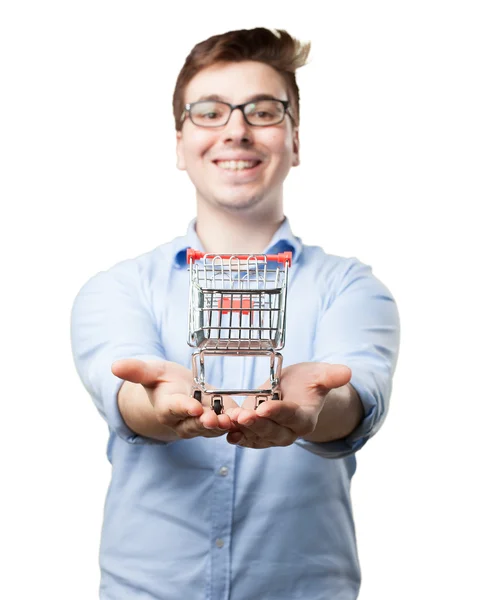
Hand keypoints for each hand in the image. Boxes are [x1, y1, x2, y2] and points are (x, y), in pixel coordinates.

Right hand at [112, 358, 239, 439]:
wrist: (173, 395)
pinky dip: (238, 423)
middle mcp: (184, 420)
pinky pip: (228, 425)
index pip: (175, 409)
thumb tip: (114, 366)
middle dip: (206, 422)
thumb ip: (137, 371)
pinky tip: (248, 418)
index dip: (184, 409)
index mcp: (167, 407)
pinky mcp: (217, 421)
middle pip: (195, 424)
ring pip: (213, 428)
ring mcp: (201, 424)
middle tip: (217, 419)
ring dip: (225, 425)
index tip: (193, 407)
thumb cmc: (160, 382)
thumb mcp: (150, 372)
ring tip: (236, 420)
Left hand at [225, 362, 351, 448]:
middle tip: (243, 416)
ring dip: (243, 430)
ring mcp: (272, 434)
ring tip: (231, 420)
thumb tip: (347, 372)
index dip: (278, 412)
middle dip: (257, 424)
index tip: (265, 407)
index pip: (291, 416)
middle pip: (273, 431)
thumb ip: (330, 376)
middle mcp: (289, 431)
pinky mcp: (258, 433)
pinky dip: (238, 437)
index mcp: (305, 418)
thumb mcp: (319, 375)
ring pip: (258, 436)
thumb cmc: (309, 382)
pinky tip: (227, 432)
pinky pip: (248, 438)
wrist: (297, 391)